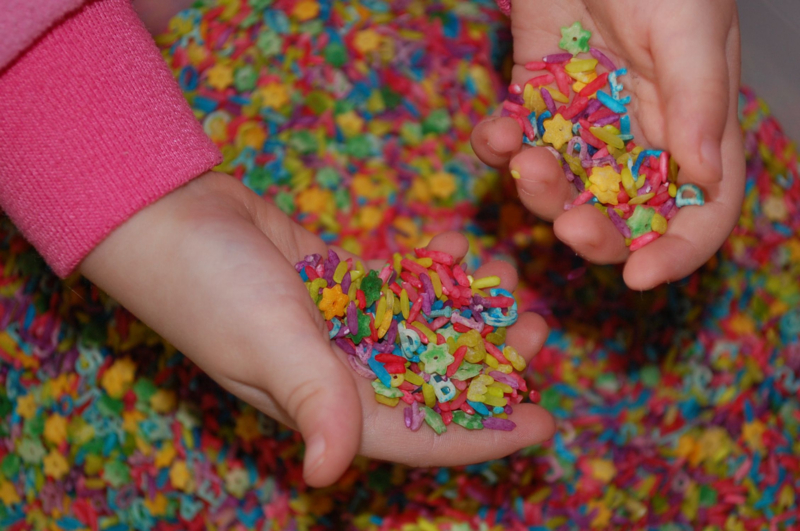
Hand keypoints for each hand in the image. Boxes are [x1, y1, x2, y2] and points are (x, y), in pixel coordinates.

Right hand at [81, 172, 554, 486]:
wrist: (168, 215)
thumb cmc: (209, 284)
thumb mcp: (267, 340)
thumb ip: (311, 399)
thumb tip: (328, 477)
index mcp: (324, 404)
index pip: (418, 434)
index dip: (484, 436)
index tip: (545, 424)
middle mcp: (337, 372)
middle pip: (432, 380)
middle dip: (489, 361)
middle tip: (536, 328)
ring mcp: (340, 325)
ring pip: (422, 329)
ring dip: (467, 307)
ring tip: (506, 274)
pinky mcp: (339, 282)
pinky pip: (398, 285)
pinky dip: (429, 270)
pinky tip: (457, 245)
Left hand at [471, 0, 744, 288]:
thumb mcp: (689, 29)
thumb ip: (698, 102)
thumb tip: (704, 179)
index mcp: (695, 129)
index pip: (701, 211)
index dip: (676, 252)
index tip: (641, 278)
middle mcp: (640, 138)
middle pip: (623, 215)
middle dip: (595, 232)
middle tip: (568, 225)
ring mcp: (583, 124)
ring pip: (561, 187)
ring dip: (539, 189)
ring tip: (523, 159)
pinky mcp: (534, 103)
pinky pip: (512, 142)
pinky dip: (497, 146)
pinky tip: (493, 132)